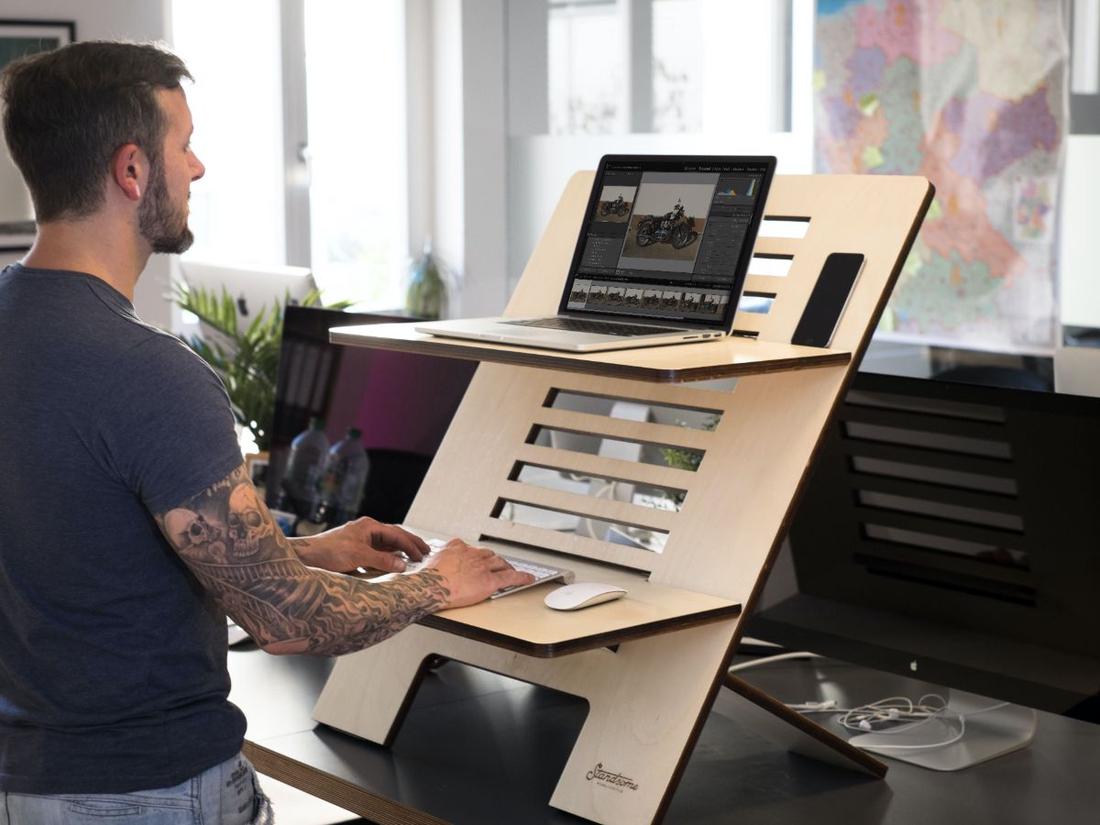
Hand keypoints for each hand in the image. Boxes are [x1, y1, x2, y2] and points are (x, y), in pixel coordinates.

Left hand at [293, 517, 428, 573]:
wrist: (305, 557)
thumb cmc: (329, 552)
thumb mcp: (358, 556)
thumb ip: (382, 560)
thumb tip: (403, 564)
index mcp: (369, 526)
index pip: (396, 534)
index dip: (411, 545)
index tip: (422, 556)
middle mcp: (366, 531)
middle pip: (393, 536)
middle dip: (410, 544)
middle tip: (426, 552)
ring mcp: (360, 540)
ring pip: (385, 545)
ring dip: (399, 551)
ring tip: (413, 558)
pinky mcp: (354, 551)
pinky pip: (376, 553)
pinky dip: (388, 558)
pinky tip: (392, 564)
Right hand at [419, 539, 534, 608]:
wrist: (432, 586)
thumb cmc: (428, 578)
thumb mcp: (431, 561)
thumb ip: (439, 560)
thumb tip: (435, 565)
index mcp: (457, 548)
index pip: (471, 548)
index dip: (477, 555)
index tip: (477, 557)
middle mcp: (472, 555)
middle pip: (489, 555)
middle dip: (494, 560)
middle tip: (498, 565)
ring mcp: (482, 567)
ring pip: (500, 564)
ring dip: (507, 567)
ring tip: (512, 570)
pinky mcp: (490, 581)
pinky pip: (510, 577)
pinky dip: (522, 577)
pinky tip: (528, 579)